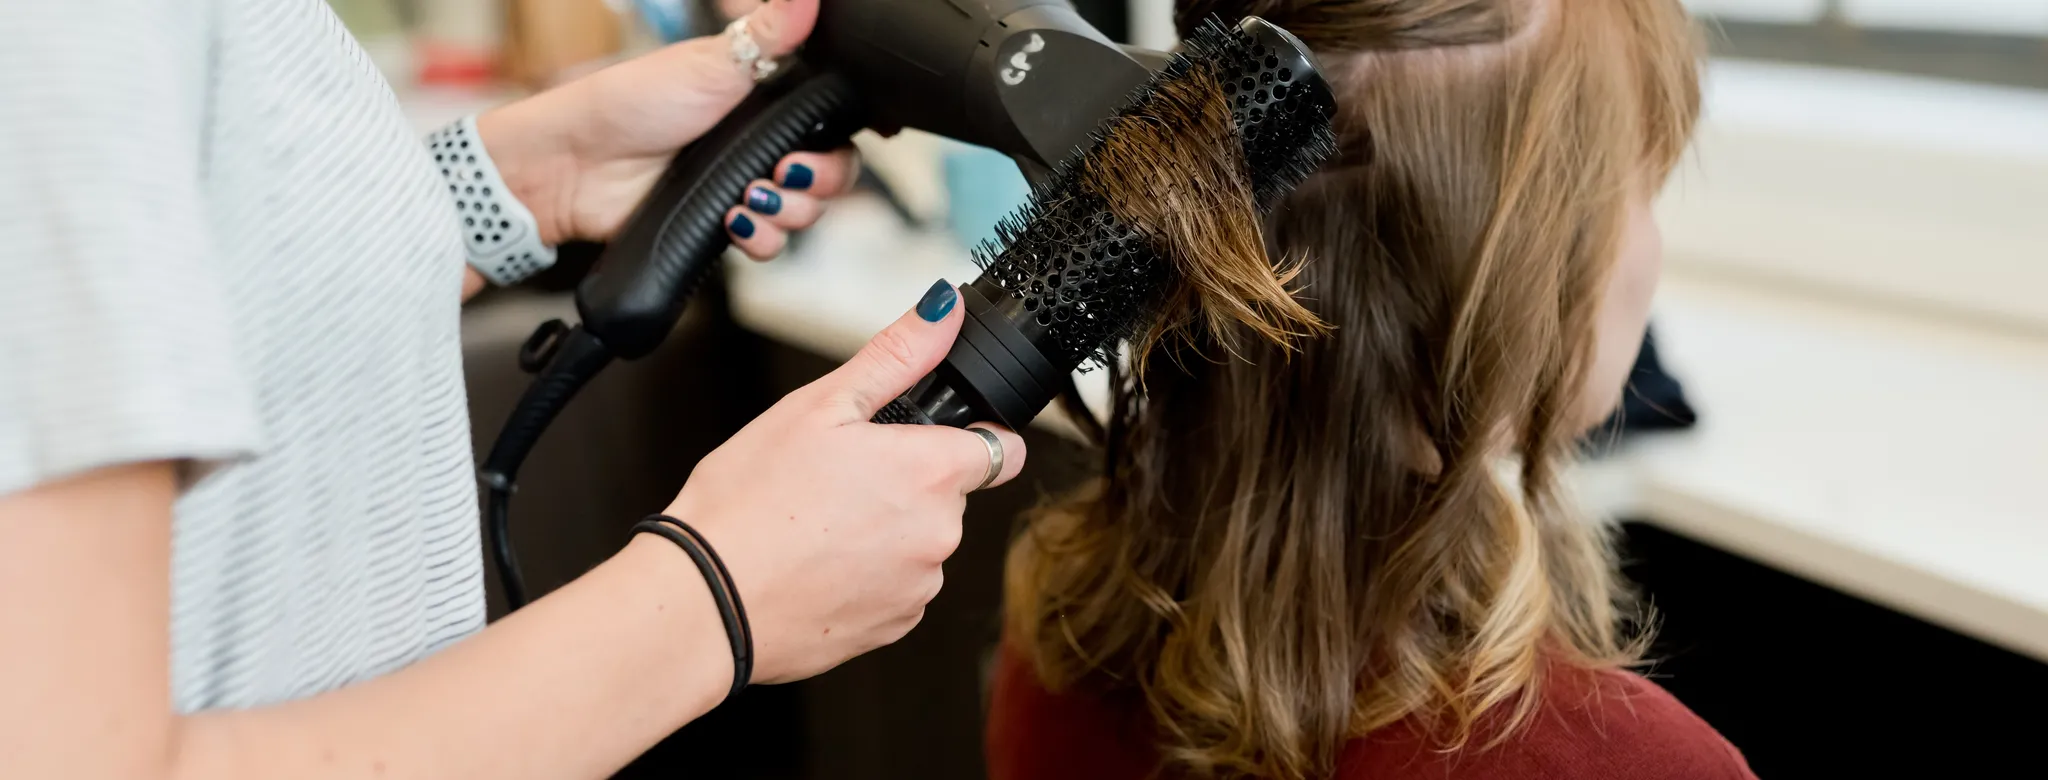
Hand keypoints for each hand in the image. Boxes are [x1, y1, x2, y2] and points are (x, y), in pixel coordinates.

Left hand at [475, 0, 857, 255]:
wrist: (577, 165)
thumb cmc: (632, 102)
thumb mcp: (710, 63)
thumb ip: (769, 33)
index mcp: (765, 102)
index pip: (831, 127)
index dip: (836, 144)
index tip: (812, 147)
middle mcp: (761, 146)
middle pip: (829, 176)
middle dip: (818, 183)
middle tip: (784, 174)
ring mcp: (743, 186)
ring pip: (804, 213)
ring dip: (787, 214)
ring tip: (747, 200)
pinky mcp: (723, 224)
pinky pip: (768, 245)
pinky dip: (761, 239)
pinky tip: (734, 223)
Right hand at [661, 281, 1026, 683]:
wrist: (705, 602)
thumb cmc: (749, 502)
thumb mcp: (819, 406)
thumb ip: (896, 356)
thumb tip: (943, 309)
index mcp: (930, 472)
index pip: (1002, 449)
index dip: (970, 436)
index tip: (930, 439)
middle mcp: (939, 535)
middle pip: (950, 496)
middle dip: (907, 483)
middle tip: (837, 478)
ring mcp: (918, 588)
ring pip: (920, 543)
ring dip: (886, 532)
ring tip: (817, 524)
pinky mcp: (892, 627)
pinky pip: (896, 589)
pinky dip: (866, 576)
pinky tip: (815, 564)